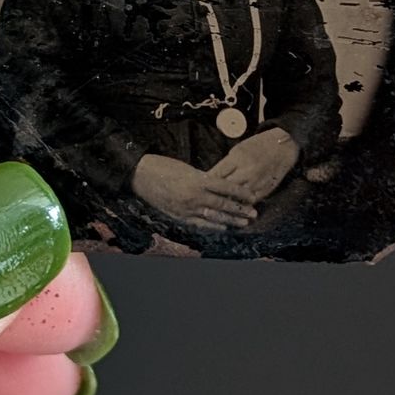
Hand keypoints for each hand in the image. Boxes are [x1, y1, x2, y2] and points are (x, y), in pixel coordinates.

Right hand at [132, 153, 258, 229]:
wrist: (140, 176)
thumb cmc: (163, 167)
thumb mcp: (187, 169)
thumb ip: (203, 179)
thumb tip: (218, 185)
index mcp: (198, 181)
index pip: (226, 188)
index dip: (241, 193)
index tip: (252, 196)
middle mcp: (194, 196)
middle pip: (223, 205)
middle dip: (240, 210)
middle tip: (254, 213)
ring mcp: (187, 208)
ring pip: (214, 217)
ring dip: (231, 220)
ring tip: (244, 223)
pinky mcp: (179, 216)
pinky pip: (200, 224)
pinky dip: (213, 226)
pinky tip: (223, 228)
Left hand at [206, 127, 299, 203]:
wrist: (283, 146)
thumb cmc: (258, 146)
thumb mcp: (238, 149)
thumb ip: (226, 165)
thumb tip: (211, 178)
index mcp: (238, 157)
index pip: (217, 174)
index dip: (206, 182)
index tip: (198, 188)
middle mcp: (247, 171)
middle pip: (225, 188)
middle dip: (214, 194)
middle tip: (203, 200)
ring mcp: (257, 182)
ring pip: (236, 198)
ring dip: (226, 203)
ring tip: (214, 208)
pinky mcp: (265, 190)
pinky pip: (249, 202)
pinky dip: (241, 205)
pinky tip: (233, 209)